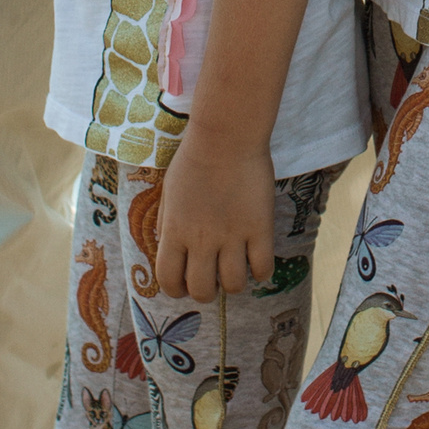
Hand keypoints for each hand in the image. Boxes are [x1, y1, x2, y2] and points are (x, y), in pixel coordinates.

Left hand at [156, 127, 278, 302]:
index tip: (184, 286)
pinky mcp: (259, 228)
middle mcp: (202, 240)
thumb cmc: (194, 159)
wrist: (226, 136)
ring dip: (234, 283)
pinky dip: (261, 272)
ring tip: (236, 269)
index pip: (169, 280)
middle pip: (202, 290)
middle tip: (212, 279)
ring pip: (234, 285)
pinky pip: (263, 267)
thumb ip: (165, 223)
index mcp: (175, 232)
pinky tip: (258, 260)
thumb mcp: (168, 192)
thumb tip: (165, 248)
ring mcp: (233, 236)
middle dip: (206, 292)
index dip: (176, 291)